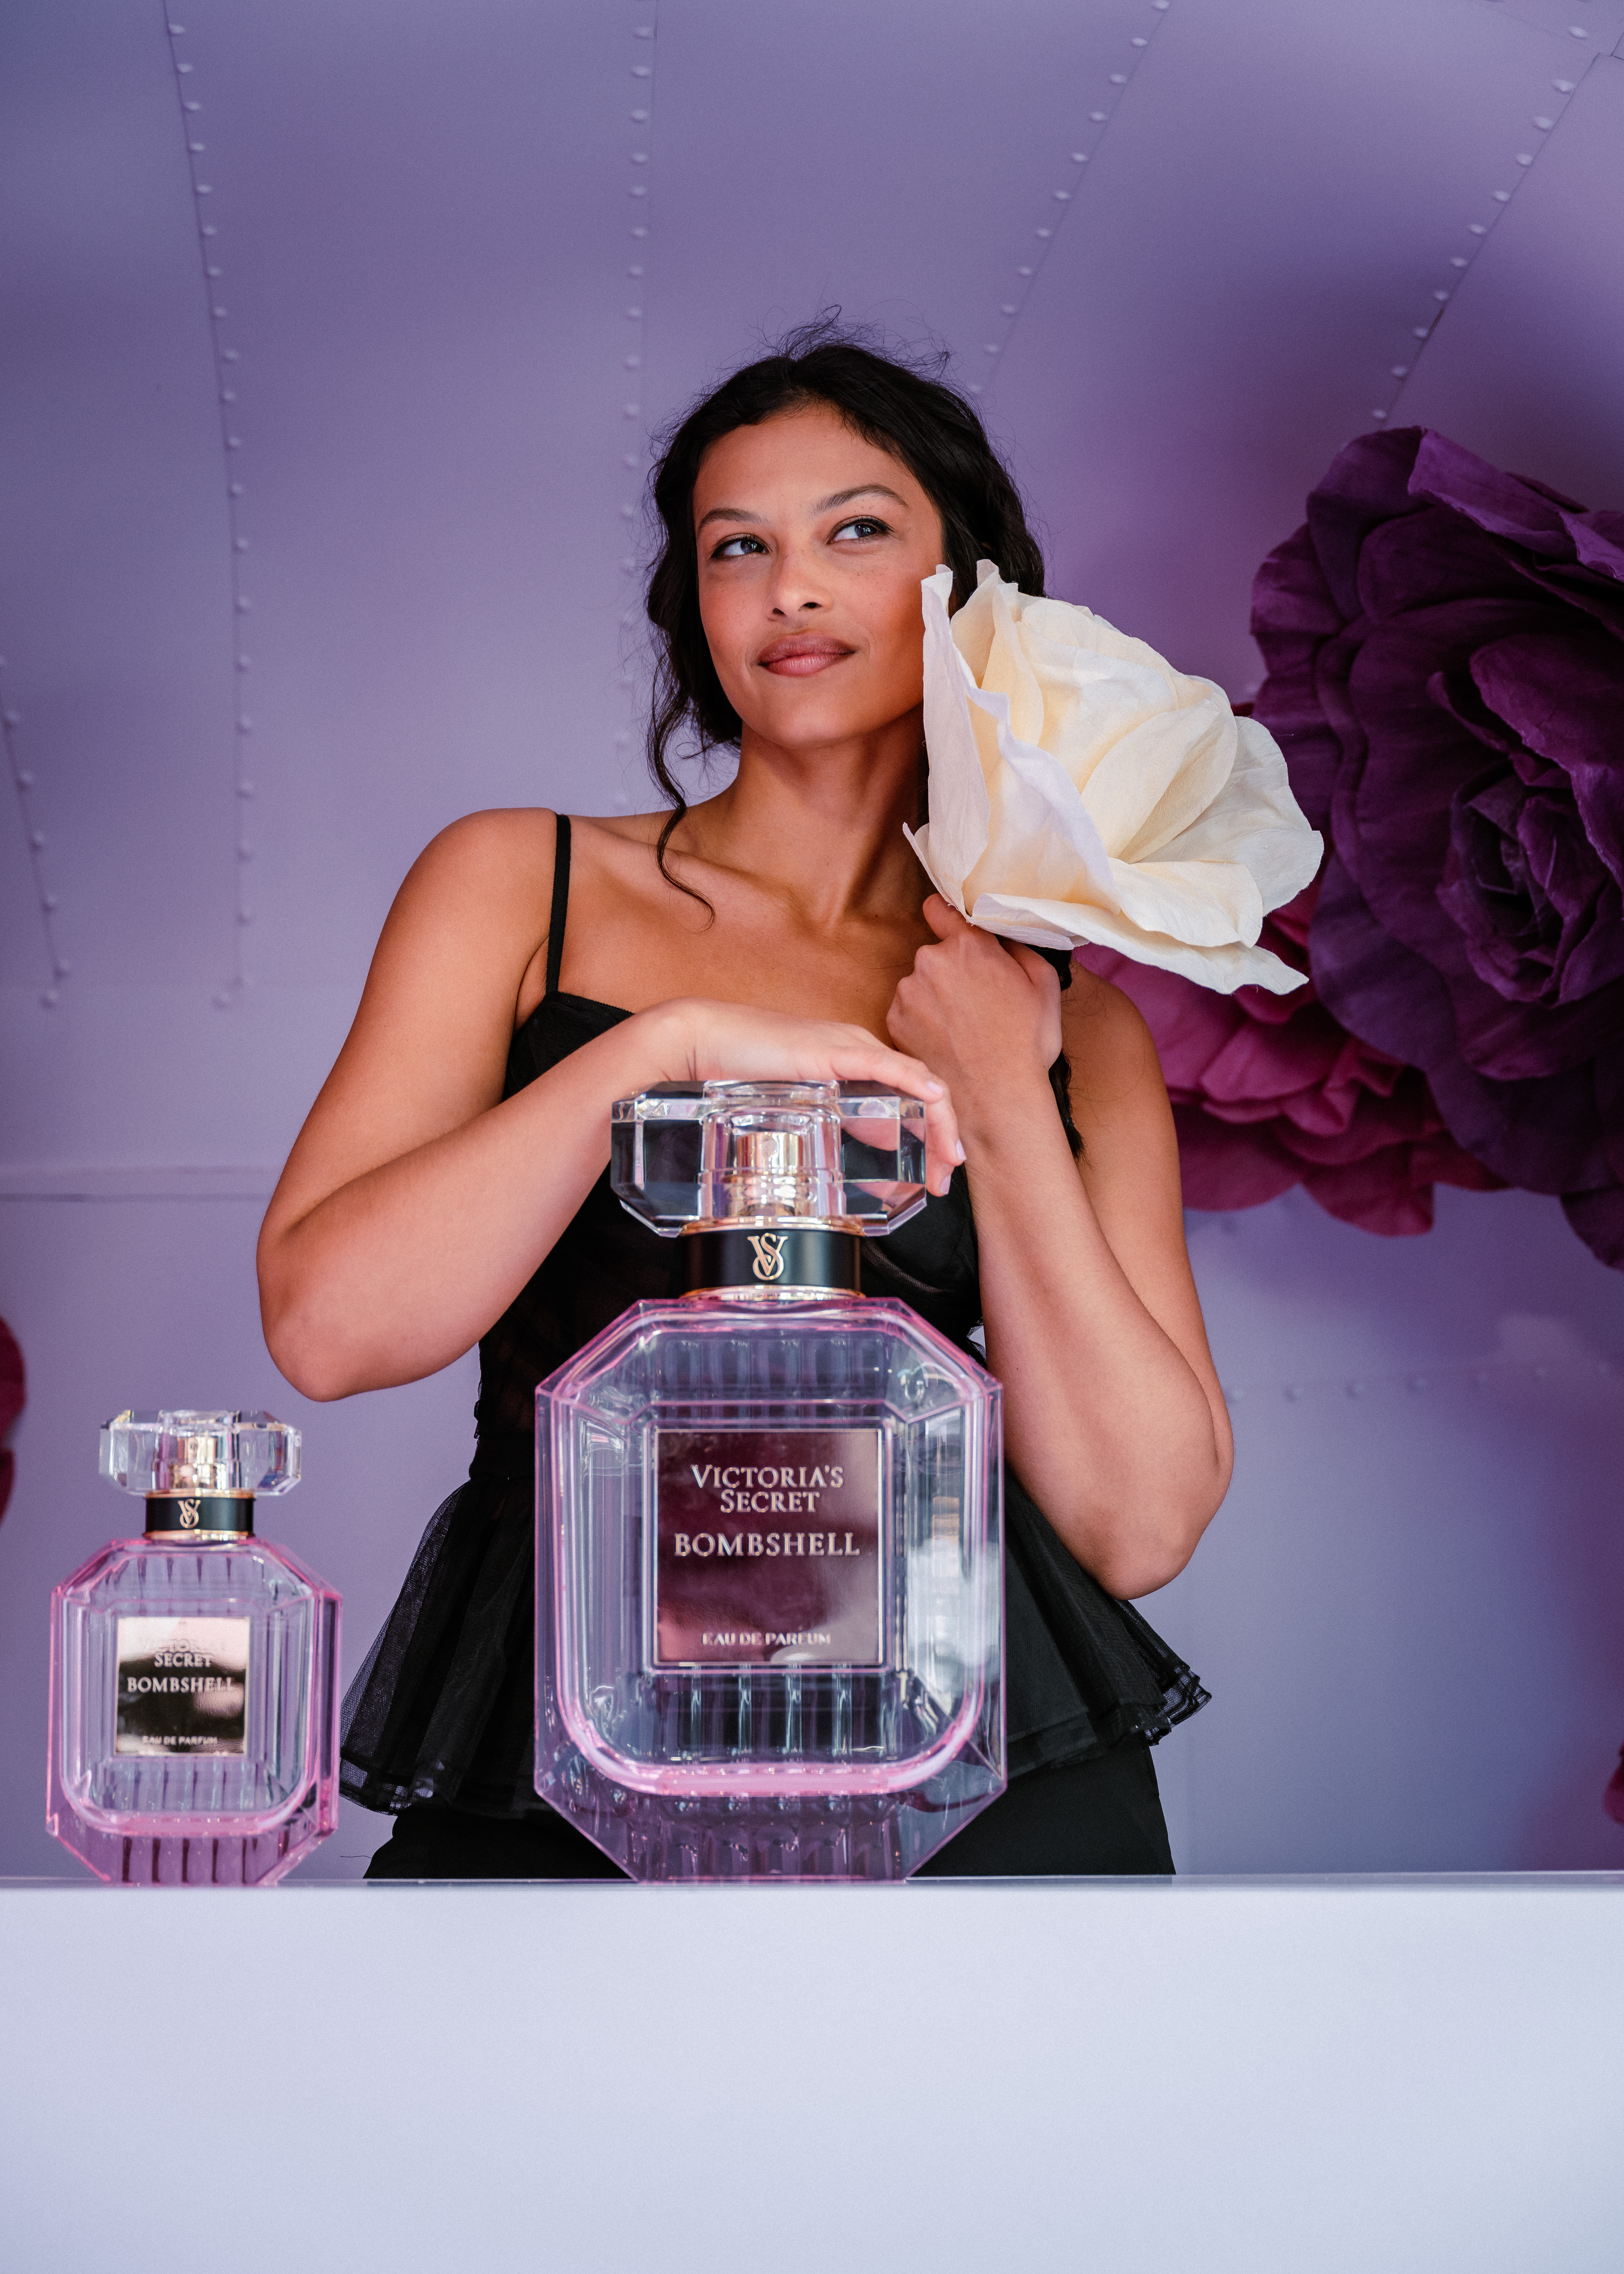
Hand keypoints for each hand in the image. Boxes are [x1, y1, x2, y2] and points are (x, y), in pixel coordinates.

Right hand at [642, 995, 963, 1195]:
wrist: (707, 1044)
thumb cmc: (746, 1074)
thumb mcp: (808, 1111)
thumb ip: (843, 1132)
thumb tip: (877, 1170)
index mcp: (858, 1064)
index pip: (913, 1098)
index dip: (934, 1135)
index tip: (939, 1174)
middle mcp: (862, 1051)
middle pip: (923, 1092)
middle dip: (942, 1137)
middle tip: (947, 1177)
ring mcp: (850, 1047)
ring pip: (916, 1081)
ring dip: (938, 1122)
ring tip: (947, 1158)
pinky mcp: (832, 1050)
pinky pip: (885, 1065)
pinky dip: (915, 1082)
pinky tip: (935, 1100)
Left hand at [885, 896, 1061, 1138]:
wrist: (997, 1098)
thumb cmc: (1026, 1042)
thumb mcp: (1043, 983)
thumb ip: (1018, 947)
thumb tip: (1001, 935)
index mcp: (968, 945)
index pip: (938, 908)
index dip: (945, 918)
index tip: (950, 928)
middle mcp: (930, 961)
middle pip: (936, 955)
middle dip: (952, 971)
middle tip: (976, 1001)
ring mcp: (908, 992)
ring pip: (920, 984)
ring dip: (935, 998)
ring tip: (962, 1028)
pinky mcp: (894, 1021)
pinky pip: (907, 1010)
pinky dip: (921, 1021)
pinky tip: (945, 1041)